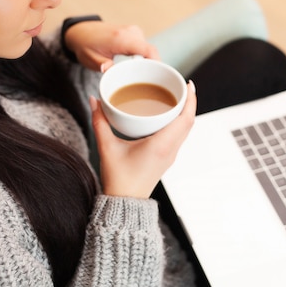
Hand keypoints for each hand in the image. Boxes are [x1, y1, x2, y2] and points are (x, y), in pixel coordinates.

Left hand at [64, 21, 159, 70]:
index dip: (158, 64)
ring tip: (141, 79)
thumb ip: (102, 66)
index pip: (149, 50)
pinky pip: (145, 47)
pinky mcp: (134, 33)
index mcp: (121, 38)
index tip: (160, 79)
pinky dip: (144, 58)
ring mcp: (134, 31)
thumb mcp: (90, 59)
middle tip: (148, 86)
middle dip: (153, 68)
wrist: (81, 31)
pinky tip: (137, 69)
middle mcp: (131, 32)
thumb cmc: (85, 45)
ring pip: (149, 51)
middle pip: (151, 52)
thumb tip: (111, 72)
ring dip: (148, 64)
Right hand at [90, 81, 196, 198]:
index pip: (185, 118)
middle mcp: (171, 149)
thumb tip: (95, 100)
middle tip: (181, 85)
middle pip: (189, 121)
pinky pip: (179, 136)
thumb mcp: (107, 147)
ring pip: (186, 129)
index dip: (191, 99)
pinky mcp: (167, 158)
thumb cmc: (119, 179)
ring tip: (176, 96)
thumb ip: (100, 121)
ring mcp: (171, 155)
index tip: (188, 84)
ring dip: (185, 112)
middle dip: (189, 101)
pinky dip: (178, 122)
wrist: (125, 202)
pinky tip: (168, 115)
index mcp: (162, 145)